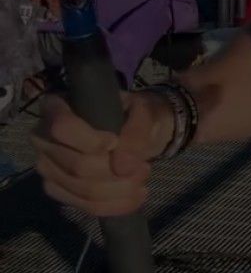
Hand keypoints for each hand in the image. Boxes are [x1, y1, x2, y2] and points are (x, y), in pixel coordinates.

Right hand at [30, 91, 171, 216]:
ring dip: (120, 190)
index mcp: (57, 108)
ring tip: (142, 177)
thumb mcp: (141, 113)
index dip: (89, 140)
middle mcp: (43, 139)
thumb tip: (123, 169)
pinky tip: (135, 196)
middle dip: (117, 172)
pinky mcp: (57, 189)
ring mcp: (47, 167)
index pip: (62, 128)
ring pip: (83, 190)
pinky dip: (115, 205)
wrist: (133, 132)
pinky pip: (84, 205)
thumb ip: (135, 134)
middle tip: (144, 166)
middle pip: (77, 166)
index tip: (115, 142)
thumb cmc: (131, 115)